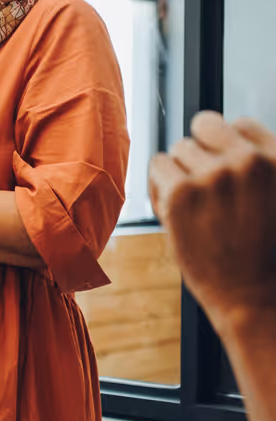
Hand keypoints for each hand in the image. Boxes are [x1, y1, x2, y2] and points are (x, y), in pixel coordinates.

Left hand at [149, 113, 275, 330]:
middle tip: (204, 186)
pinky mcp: (181, 193)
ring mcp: (214, 174)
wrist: (254, 296)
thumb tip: (228, 132)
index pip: (239, 124)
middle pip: (205, 125)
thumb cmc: (266, 251)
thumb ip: (257, 166)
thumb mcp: (274, 197)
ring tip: (194, 205)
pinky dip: (159, 186)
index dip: (225, 147)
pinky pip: (157, 166)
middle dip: (200, 151)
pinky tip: (175, 210)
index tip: (224, 173)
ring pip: (177, 148)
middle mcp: (249, 160)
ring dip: (179, 172)